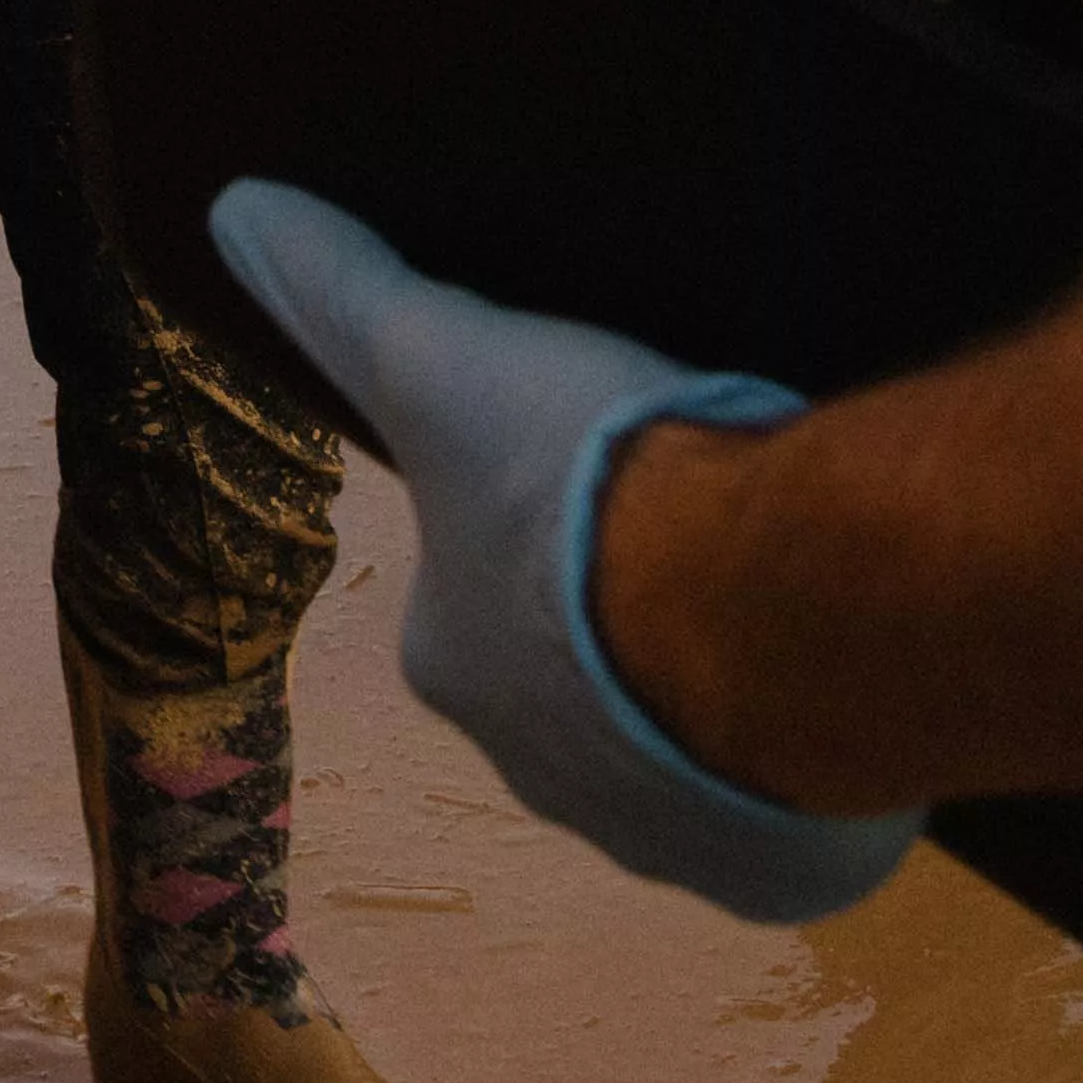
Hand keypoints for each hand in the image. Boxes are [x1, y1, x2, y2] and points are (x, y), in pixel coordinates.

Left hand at [206, 179, 920, 926]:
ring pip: (689, 753)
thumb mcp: (443, 359)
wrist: (772, 613)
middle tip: (713, 524)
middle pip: (585, 685)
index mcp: (457, 666)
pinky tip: (848, 675)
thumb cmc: (584, 490)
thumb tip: (233, 209)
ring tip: (792, 588)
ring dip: (727, 692)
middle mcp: (541, 774)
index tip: (609, 470)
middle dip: (632, 623)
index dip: (537, 535)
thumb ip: (345, 293)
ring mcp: (663, 838)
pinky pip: (791, 817)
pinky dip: (815, 760)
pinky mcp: (779, 873)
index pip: (478, 596)